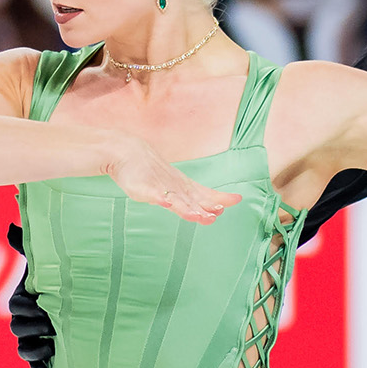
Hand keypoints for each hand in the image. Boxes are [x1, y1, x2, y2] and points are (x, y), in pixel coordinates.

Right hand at [105, 136, 242, 224]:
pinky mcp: (144, 189)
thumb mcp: (175, 188)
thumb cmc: (154, 173)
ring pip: (176, 200)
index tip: (237, 199)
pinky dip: (160, 198)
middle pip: (194, 199)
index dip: (220, 198)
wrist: (129, 152)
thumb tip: (212, 214)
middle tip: (219, 211)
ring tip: (198, 215)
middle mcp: (176, 188)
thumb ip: (191, 202)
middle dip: (206, 206)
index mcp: (185, 188)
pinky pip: (153, 195)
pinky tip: (166, 203)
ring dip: (187, 207)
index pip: (206, 194)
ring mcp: (161, 188)